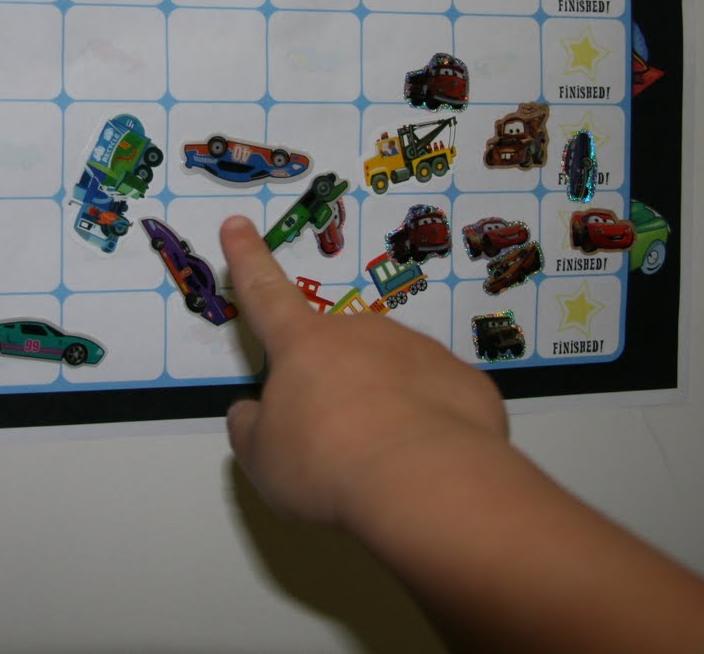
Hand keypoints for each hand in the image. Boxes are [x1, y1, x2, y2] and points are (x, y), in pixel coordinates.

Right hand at [220, 215, 507, 530]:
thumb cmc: (325, 464)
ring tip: (384, 460)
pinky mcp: (465, 380)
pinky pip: (439, 400)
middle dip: (337, 387)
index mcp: (304, 345)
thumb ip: (252, 428)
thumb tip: (250, 414)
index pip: (266, 295)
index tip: (238, 224)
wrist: (424, 480)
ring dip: (386, 406)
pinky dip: (431, 424)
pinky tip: (427, 461)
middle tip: (338, 442)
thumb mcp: (263, 457)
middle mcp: (362, 333)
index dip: (248, 260)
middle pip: (340, 353)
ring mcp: (420, 350)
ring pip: (394, 374)